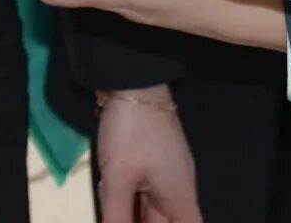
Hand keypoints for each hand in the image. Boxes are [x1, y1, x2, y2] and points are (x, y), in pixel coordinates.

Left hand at [95, 86, 203, 222]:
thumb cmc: (131, 133)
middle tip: (117, 215)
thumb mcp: (118, 178)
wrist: (132, 82)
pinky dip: (128, 199)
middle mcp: (178, 187)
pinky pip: (143, 191)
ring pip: (151, 207)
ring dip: (131, 212)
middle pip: (165, 221)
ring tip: (112, 203)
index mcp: (180, 196)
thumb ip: (117, 215)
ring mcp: (164, 172)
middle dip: (141, 222)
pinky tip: (111, 197)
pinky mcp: (151, 160)